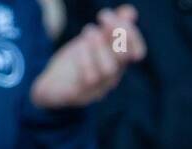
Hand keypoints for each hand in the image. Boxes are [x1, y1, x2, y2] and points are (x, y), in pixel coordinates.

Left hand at [30, 5, 145, 109]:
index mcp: (118, 62)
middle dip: (115, 32)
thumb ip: (112, 25)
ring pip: (107, 69)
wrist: (55, 85)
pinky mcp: (79, 95)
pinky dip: (84, 60)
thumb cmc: (79, 60)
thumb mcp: (94, 39)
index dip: (132, 34)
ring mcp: (97, 88)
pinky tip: (78, 48)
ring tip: (88, 31)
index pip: (136, 51)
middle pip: (122, 57)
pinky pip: (87, 80)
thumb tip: (130, 11)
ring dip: (98, 45)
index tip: (121, 15)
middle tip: (102, 15)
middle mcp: (111, 76)